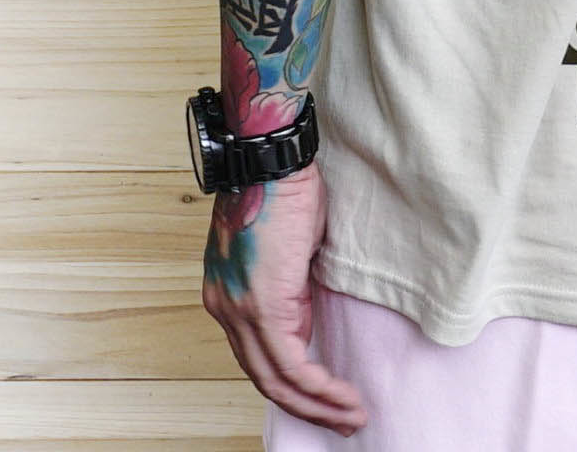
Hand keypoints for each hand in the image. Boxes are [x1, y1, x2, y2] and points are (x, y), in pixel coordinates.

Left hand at [200, 160, 369, 437]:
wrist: (271, 157)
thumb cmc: (283, 186)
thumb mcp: (288, 247)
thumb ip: (290, 285)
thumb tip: (307, 312)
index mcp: (228, 293)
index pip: (258, 353)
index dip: (294, 381)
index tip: (327, 394)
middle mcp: (225, 307)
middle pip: (264, 376)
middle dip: (308, 406)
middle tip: (343, 419)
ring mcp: (238, 309)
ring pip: (275, 379)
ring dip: (318, 404)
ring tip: (351, 417)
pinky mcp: (261, 306)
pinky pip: (290, 364)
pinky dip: (319, 388)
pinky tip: (343, 397)